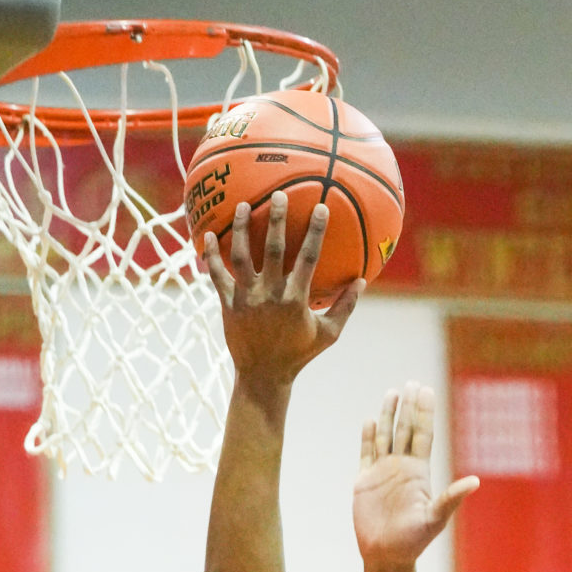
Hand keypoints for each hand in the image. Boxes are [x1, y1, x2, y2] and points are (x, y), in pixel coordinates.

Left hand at [202, 194, 361, 394]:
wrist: (263, 376)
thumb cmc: (298, 354)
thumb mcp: (327, 335)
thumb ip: (344, 308)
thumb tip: (362, 282)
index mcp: (295, 301)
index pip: (308, 259)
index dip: (315, 232)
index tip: (320, 208)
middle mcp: (270, 296)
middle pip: (273, 250)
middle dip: (277, 220)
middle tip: (279, 195)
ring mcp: (247, 299)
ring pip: (242, 257)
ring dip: (243, 229)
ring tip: (244, 205)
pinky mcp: (228, 304)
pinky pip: (217, 275)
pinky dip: (211, 255)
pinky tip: (209, 234)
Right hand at [354, 381, 477, 567]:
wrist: (386, 557)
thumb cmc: (413, 542)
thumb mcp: (435, 518)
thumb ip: (451, 497)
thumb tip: (475, 482)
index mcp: (419, 472)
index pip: (423, 435)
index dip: (424, 412)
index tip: (425, 390)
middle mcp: (402, 468)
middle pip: (405, 429)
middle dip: (408, 406)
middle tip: (411, 383)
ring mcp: (382, 472)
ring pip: (386, 436)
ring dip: (388, 415)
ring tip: (392, 392)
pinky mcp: (364, 481)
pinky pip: (366, 453)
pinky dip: (367, 436)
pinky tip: (370, 420)